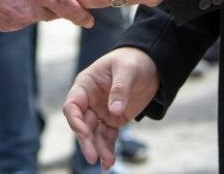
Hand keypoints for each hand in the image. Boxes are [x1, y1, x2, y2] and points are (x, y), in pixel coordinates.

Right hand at [0, 0, 93, 31]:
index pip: (68, 9)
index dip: (81, 15)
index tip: (89, 20)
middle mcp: (29, 10)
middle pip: (53, 12)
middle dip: (54, 4)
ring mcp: (16, 21)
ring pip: (36, 16)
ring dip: (34, 6)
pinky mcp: (5, 26)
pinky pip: (21, 19)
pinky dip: (19, 10)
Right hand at [63, 48, 159, 169]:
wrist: (150, 65)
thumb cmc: (132, 60)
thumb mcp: (126, 70)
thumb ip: (120, 89)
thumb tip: (114, 110)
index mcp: (86, 85)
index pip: (72, 105)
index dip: (75, 121)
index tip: (84, 132)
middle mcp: (90, 101)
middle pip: (82, 124)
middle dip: (87, 141)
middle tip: (93, 157)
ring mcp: (101, 112)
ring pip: (95, 134)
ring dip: (99, 148)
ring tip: (107, 162)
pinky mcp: (114, 121)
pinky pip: (108, 137)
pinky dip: (108, 149)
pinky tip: (108, 162)